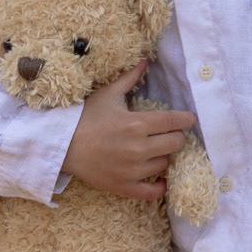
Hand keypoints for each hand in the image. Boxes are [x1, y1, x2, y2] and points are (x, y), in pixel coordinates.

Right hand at [60, 61, 198, 199]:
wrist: (61, 145)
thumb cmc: (84, 117)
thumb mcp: (108, 94)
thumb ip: (130, 78)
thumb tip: (145, 59)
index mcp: (137, 124)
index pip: (174, 122)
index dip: (186, 119)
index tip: (191, 119)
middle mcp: (138, 148)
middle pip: (176, 143)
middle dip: (176, 137)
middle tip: (170, 134)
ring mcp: (132, 170)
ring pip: (165, 164)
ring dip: (164, 156)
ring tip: (156, 151)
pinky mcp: (124, 187)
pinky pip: (152, 192)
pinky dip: (160, 186)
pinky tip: (159, 178)